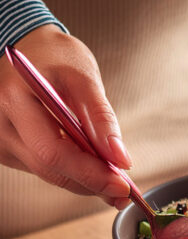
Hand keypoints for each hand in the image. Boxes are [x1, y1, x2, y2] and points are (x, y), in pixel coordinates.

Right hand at [0, 25, 131, 208]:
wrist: (29, 48)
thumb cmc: (56, 57)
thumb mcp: (85, 79)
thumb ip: (103, 119)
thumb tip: (121, 160)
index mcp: (14, 100)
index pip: (52, 152)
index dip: (90, 173)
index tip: (123, 184)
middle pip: (49, 169)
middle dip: (92, 183)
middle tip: (126, 190)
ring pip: (48, 174)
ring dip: (85, 181)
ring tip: (116, 179)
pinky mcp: (7, 148)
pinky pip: (43, 168)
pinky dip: (72, 172)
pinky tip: (93, 168)